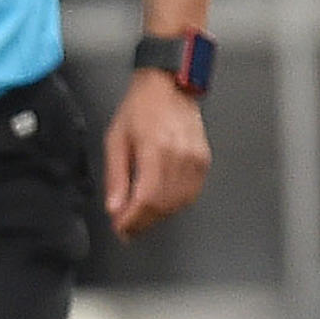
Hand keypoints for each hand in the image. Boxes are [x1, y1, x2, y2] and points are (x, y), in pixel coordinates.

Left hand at [105, 71, 209, 237]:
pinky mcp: (204, 161)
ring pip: (179, 203)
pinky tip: (160, 207)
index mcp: (156, 149)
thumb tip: (115, 207)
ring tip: (140, 220)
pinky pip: (191, 193)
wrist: (168, 88)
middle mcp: (180, 156)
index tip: (120, 229)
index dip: (133, 220)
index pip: (147, 198)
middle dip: (143, 223)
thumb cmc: (140, 109)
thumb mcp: (116, 140)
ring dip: (158, 217)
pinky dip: (174, 205)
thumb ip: (116, 177)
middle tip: (126, 230)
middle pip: (164, 204)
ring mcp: (196, 159)